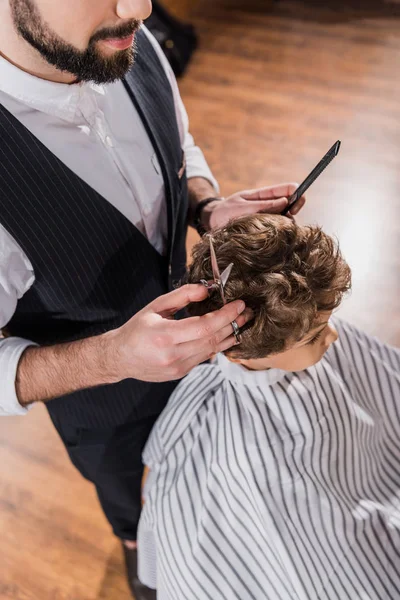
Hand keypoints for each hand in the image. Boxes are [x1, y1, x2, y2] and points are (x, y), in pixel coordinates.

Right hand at [109, 284, 252, 382]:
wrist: (120, 358)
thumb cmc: (136, 329)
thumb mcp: (156, 306)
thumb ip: (182, 296)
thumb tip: (207, 289)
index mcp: (165, 336)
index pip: (205, 326)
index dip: (226, 315)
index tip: (239, 304)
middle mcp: (173, 355)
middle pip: (213, 340)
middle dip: (233, 324)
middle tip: (247, 312)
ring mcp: (179, 367)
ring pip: (213, 351)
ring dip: (230, 336)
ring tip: (242, 322)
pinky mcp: (182, 373)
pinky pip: (205, 357)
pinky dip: (217, 345)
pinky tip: (225, 334)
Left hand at [206, 183, 305, 229]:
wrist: (213, 223)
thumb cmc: (225, 211)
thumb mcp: (242, 207)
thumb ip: (263, 205)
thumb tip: (285, 202)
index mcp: (265, 195)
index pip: (289, 189)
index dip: (298, 195)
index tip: (293, 207)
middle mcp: (270, 206)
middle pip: (293, 206)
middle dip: (293, 213)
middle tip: (283, 223)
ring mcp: (269, 218)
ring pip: (287, 221)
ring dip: (285, 226)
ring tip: (269, 232)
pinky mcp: (267, 231)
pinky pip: (279, 232)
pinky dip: (278, 236)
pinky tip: (268, 240)